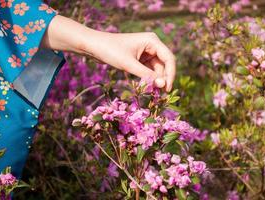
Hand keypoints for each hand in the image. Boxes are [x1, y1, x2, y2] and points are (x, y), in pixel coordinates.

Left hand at [42, 15, 175, 91]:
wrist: (93, 46)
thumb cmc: (110, 51)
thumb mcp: (129, 65)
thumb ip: (147, 75)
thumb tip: (163, 85)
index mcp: (152, 41)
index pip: (169, 58)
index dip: (171, 74)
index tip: (167, 89)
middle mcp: (151, 45)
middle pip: (164, 65)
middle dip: (162, 79)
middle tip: (160, 95)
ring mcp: (146, 52)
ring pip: (157, 69)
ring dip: (155, 80)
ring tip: (152, 93)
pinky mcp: (140, 59)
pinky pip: (149, 70)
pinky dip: (148, 79)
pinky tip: (147, 88)